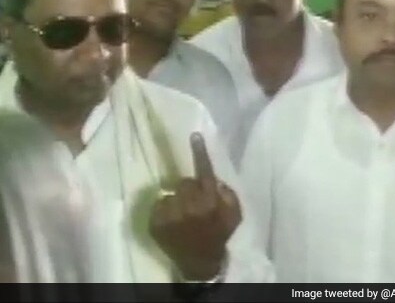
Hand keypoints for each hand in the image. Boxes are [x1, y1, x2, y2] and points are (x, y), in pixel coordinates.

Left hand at [150, 132, 240, 280]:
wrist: (200, 262)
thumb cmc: (219, 234)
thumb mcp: (234, 213)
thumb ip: (228, 194)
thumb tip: (215, 180)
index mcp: (210, 201)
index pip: (204, 171)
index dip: (200, 152)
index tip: (194, 135)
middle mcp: (190, 206)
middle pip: (184, 182)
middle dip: (189, 189)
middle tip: (194, 200)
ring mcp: (171, 216)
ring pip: (170, 193)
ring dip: (177, 200)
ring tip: (183, 213)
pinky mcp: (156, 224)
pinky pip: (159, 204)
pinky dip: (165, 210)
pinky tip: (173, 221)